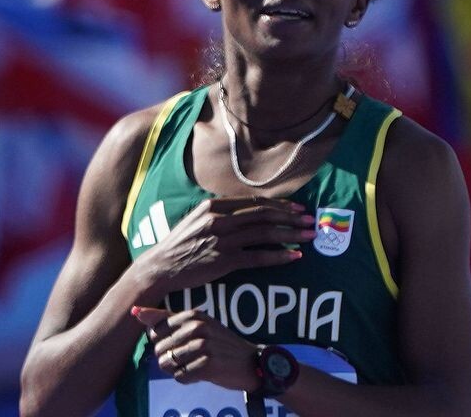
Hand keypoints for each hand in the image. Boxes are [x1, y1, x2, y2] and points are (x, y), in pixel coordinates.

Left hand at [134, 307, 259, 391]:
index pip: (155, 331)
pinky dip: (187, 378)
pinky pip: (179, 376)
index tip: (180, 344)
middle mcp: (198, 327)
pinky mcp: (208, 365)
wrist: (250, 362)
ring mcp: (203, 345)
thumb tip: (134, 310)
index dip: (162, 343)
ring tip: (194, 365)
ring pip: (166, 364)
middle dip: (169, 358)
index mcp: (193, 315)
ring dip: (177, 370)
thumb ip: (164, 318)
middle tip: (189, 358)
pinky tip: (201, 373)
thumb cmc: (219, 343)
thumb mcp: (196, 325)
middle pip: (158, 349)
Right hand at [139, 197, 315, 294]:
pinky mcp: (223, 261)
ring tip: (309, 236)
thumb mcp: (198, 220)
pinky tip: (294, 256)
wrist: (160, 268)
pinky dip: (279, 256)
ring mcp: (222, 240)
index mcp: (214, 206)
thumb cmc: (180, 245)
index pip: (255, 202)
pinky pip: (258, 257)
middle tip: (310, 221)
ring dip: (291, 235)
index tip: (298, 209)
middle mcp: (219, 219)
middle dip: (291, 217)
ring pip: (265, 234)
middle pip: (264, 215)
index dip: (280, 205)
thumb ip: (222, 214)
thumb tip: (250, 211)